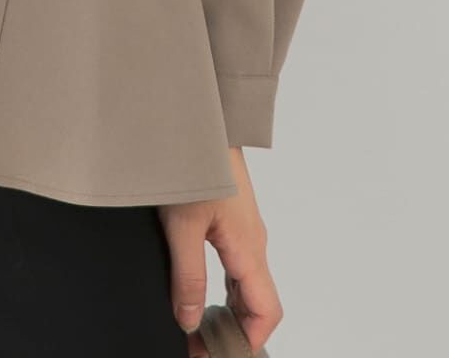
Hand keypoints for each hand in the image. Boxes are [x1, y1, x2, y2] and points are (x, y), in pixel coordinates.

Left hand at [157, 148, 281, 355]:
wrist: (201, 115)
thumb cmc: (196, 159)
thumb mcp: (182, 225)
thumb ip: (188, 276)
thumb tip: (190, 321)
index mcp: (249, 248)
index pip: (266, 313)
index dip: (247, 342)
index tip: (216, 354)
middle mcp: (254, 241)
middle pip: (256, 302)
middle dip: (232, 331)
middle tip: (196, 344)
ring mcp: (244, 227)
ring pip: (245, 282)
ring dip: (226, 308)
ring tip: (192, 323)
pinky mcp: (232, 214)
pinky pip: (235, 262)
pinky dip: (221, 284)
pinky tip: (195, 284)